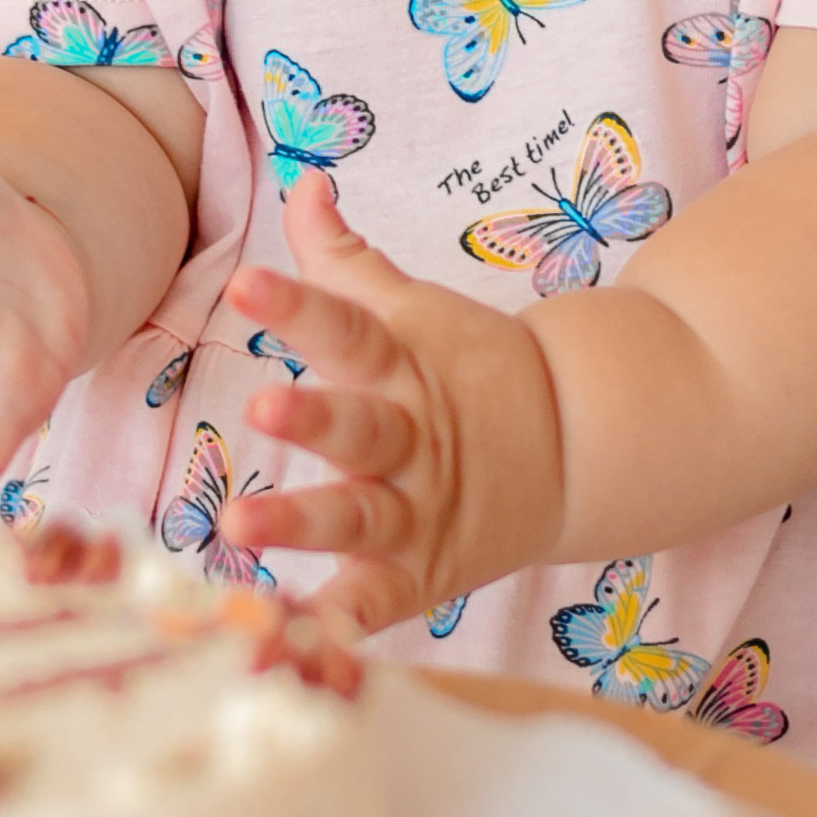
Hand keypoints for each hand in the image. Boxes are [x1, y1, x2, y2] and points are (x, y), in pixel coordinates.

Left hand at [226, 176, 556, 630]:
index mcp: (401, 366)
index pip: (344, 326)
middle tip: (262, 407)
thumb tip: (305, 182)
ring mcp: (418, 508)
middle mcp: (409, 437)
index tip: (245, 282)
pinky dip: (344, 620)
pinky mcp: (422, 572)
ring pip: (358, 515)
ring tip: (238, 524)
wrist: (578, 446)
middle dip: (312, 419)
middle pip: (358, 425)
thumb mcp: (410, 311)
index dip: (296, 303)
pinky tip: (296, 634)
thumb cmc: (467, 369)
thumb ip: (344, 259)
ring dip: (302, 522)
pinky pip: (378, 600)